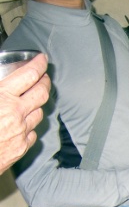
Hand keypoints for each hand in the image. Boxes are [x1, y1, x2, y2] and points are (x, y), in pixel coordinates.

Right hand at [0, 53, 49, 174]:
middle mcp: (17, 113)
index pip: (29, 75)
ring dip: (38, 103)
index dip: (38, 64)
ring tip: (33, 98)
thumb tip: (2, 81)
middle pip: (42, 93)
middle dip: (45, 82)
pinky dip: (30, 124)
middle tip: (44, 76)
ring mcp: (22, 131)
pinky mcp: (22, 147)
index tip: (42, 59)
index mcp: (3, 97)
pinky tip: (25, 121)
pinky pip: (33, 132)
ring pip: (39, 113)